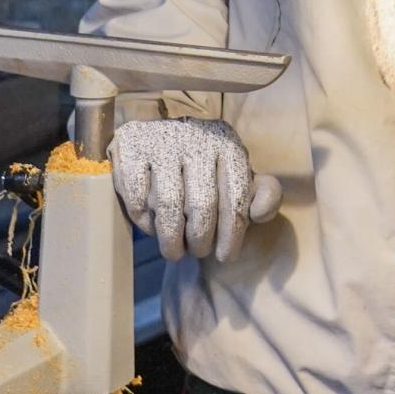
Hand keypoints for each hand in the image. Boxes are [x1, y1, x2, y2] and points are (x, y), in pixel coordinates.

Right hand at [110, 118, 282, 262]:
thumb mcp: (239, 176)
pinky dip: (145, 222)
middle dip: (200, 240)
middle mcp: (197, 137)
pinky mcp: (131, 148)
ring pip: (168, 206)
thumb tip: (260, 214)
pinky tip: (152, 228)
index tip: (225, 257)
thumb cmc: (207, 168)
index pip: (236, 199)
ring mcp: (162, 140)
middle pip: (201, 206)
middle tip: (198, 253)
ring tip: (175, 252)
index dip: (232, 235)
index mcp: (228, 144)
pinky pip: (138, 199)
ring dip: (172, 240)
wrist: (158, 137)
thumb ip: (263, 194)